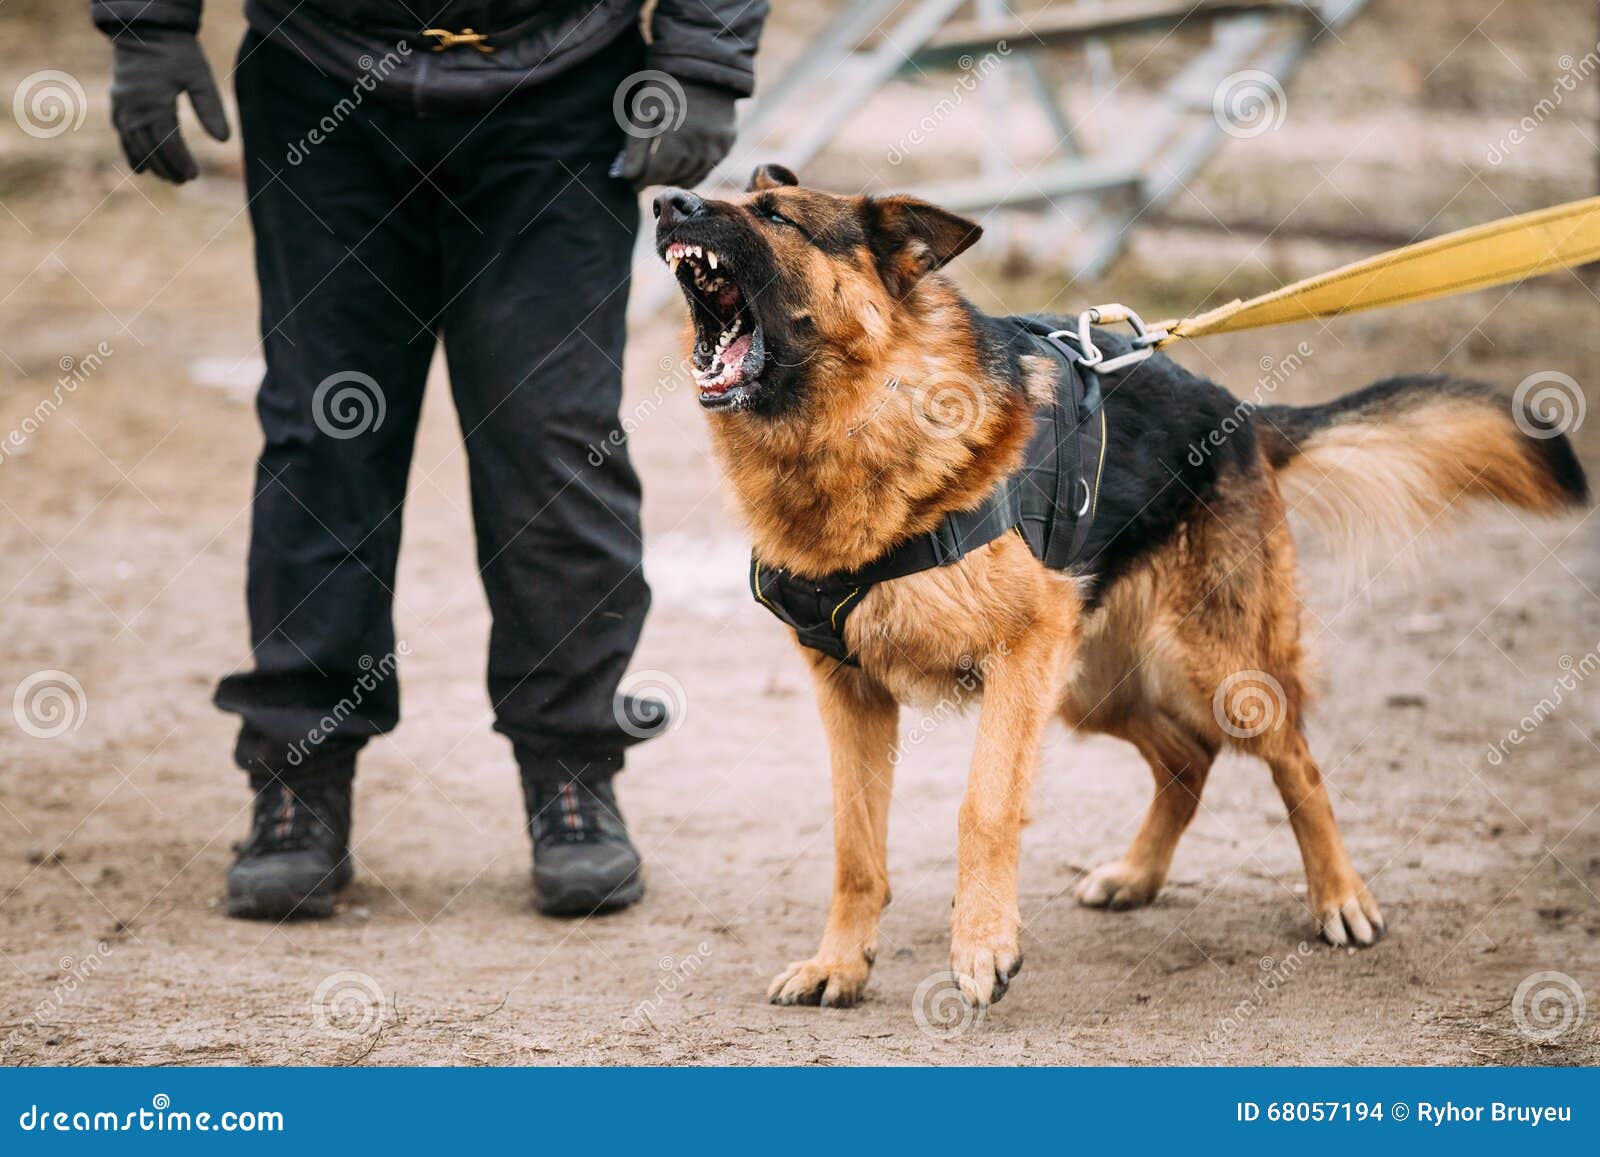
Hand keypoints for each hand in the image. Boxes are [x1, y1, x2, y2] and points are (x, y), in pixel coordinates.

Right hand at [110, 30, 229, 183]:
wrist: (146, 29)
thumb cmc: (177, 52)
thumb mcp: (200, 77)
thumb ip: (211, 108)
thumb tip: (223, 140)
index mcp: (154, 103)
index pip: (168, 142)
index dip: (180, 162)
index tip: (193, 175)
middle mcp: (133, 107)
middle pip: (149, 148)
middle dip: (166, 167)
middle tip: (183, 181)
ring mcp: (122, 104)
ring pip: (133, 143)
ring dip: (149, 163)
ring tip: (166, 178)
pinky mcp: (117, 100)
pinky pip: (122, 132)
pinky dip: (130, 150)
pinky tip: (140, 166)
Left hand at [615, 80, 735, 189]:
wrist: (702, 64)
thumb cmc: (666, 86)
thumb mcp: (644, 112)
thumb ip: (635, 149)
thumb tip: (629, 179)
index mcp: (678, 138)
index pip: (657, 172)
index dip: (643, 181)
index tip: (633, 184)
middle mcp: (702, 146)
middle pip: (675, 176)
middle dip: (658, 179)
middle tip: (647, 177)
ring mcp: (718, 146)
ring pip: (694, 176)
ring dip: (676, 178)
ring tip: (663, 172)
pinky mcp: (728, 142)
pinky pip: (709, 167)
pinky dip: (695, 170)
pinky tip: (683, 165)